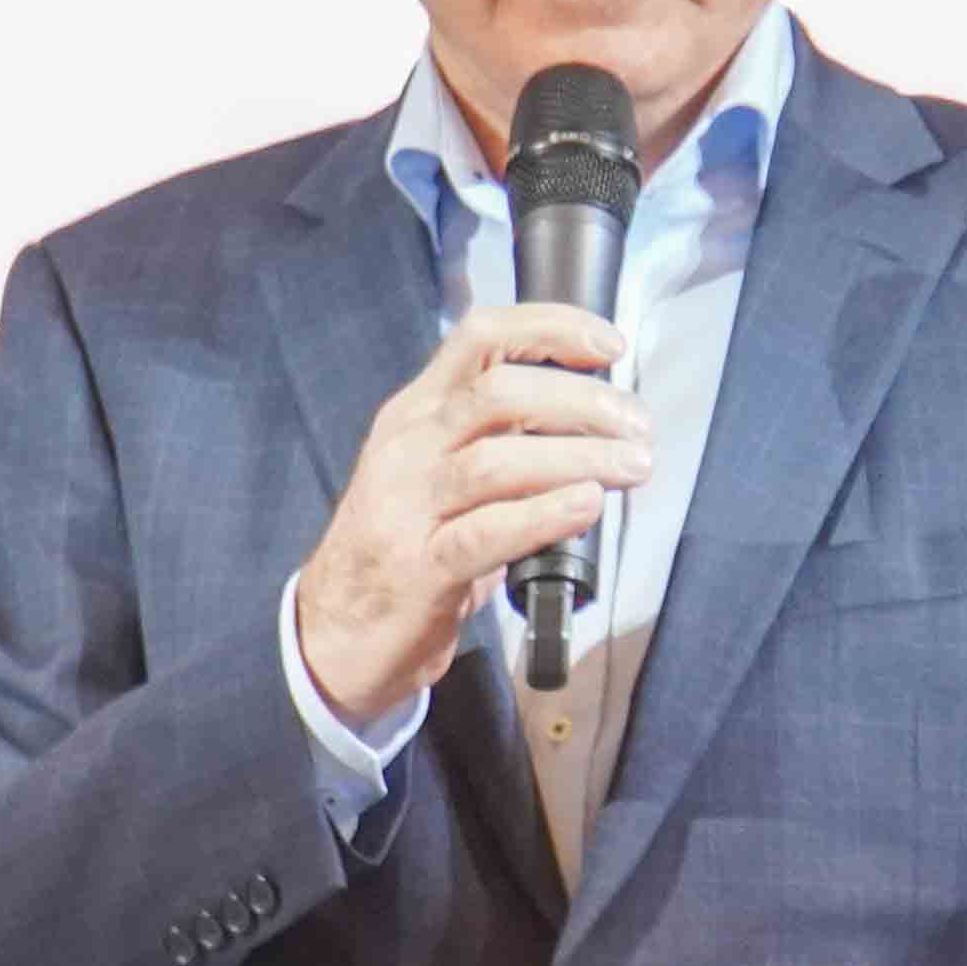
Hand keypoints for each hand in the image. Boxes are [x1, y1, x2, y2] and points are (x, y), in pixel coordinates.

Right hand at [292, 301, 648, 726]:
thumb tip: (591, 426)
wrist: (331, 638)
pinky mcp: (417, 567)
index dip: (551, 328)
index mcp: (414, 414)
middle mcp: (406, 448)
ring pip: (497, 459)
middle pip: (500, 393)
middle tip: (635, 425)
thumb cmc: (400, 555)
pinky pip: (487, 532)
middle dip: (582, 400)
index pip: (480, 337)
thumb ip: (499, 445)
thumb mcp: (438, 478)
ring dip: (578, 457)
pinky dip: (544, 514)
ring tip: (631, 466)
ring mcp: (406, 507)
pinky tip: (585, 506)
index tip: (609, 346)